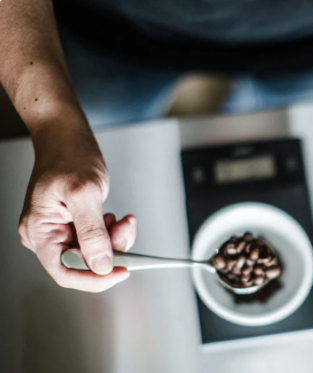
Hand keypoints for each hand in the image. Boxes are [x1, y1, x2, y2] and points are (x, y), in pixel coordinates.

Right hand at [18, 125, 136, 291]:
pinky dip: (112, 232)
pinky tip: (116, 218)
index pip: (65, 272)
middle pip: (83, 263)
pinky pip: (97, 239)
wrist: (67, 137)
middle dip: (110, 251)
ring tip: (123, 220)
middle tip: (125, 229)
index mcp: (39, 232)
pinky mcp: (75, 224)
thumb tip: (101, 265)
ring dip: (114, 240)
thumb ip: (92, 232)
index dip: (95, 278)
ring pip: (94, 252)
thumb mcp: (84, 194)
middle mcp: (47, 235)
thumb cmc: (69, 157)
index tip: (122, 271)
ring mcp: (61, 230)